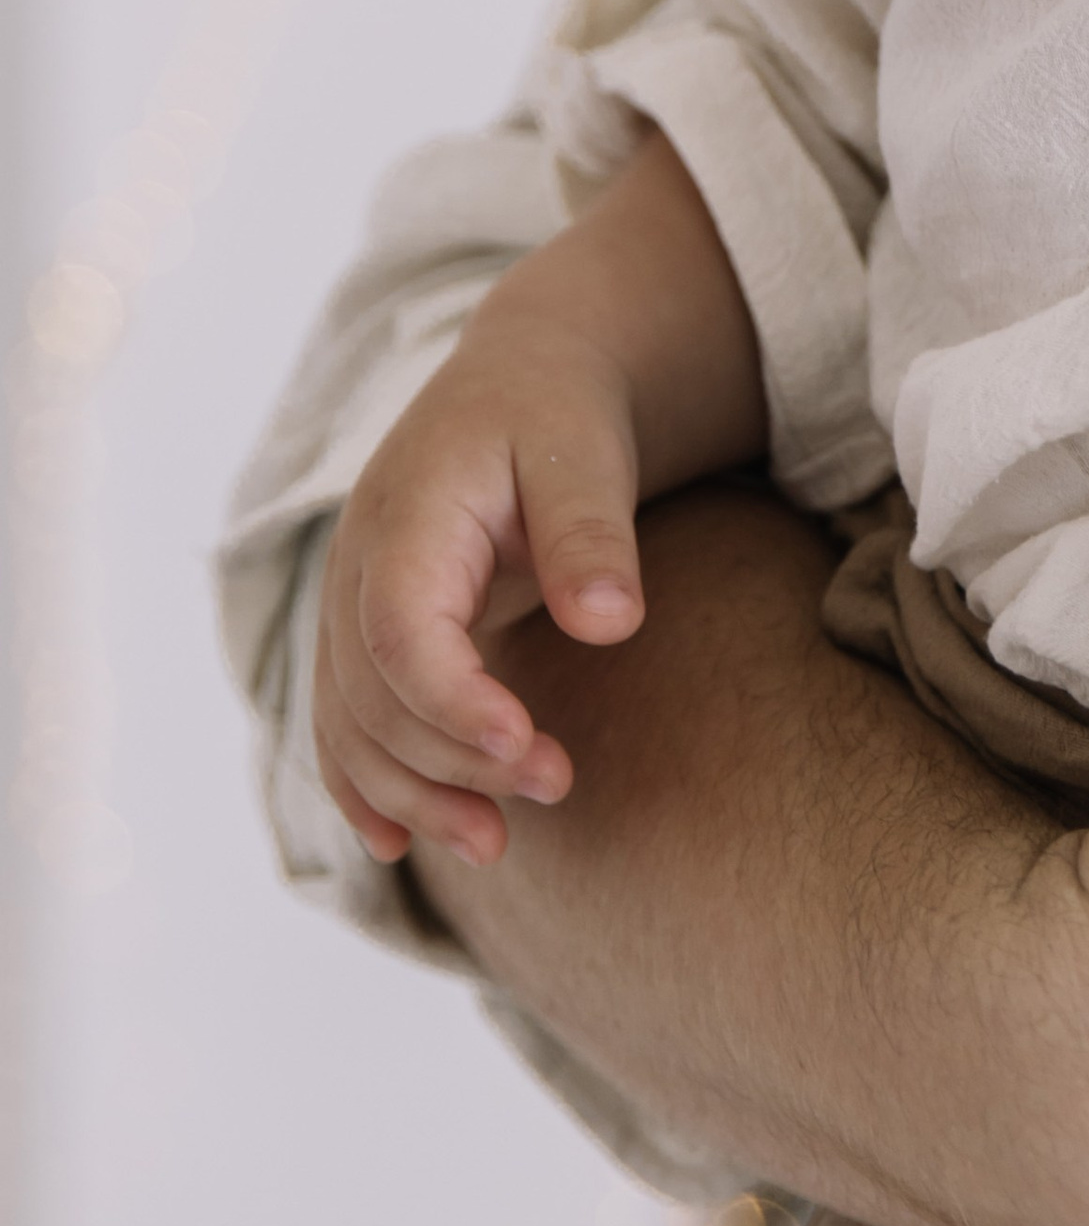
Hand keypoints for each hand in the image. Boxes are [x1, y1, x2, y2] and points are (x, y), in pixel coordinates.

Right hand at [312, 308, 650, 869]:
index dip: (453, 704)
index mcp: (406, 514)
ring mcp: (350, 604)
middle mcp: (357, 566)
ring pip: (351, 726)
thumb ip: (590, 535)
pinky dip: (365, 786)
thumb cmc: (557, 412)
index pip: (400, 633)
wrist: (519, 380)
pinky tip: (399, 844)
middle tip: (558, 784)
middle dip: (455, 760)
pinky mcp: (365, 634)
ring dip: (413, 794)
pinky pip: (344, 723)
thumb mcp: (585, 451)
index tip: (528, 748)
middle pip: (375, 695)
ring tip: (497, 844)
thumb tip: (608, 623)